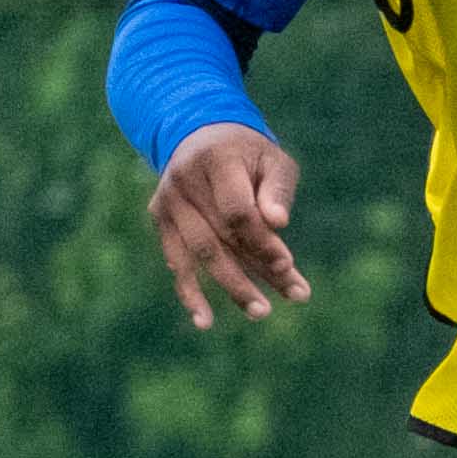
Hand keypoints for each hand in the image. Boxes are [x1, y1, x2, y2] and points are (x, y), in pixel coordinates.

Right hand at [151, 123, 309, 328]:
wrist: (202, 136)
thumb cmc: (249, 154)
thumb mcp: (273, 160)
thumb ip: (278, 190)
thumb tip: (277, 223)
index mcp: (216, 159)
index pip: (238, 211)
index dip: (262, 240)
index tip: (288, 264)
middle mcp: (185, 180)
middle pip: (222, 236)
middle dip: (259, 269)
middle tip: (295, 294)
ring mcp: (168, 201)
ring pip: (201, 254)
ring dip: (233, 286)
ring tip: (261, 312)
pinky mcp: (161, 219)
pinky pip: (176, 262)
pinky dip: (190, 293)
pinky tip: (204, 321)